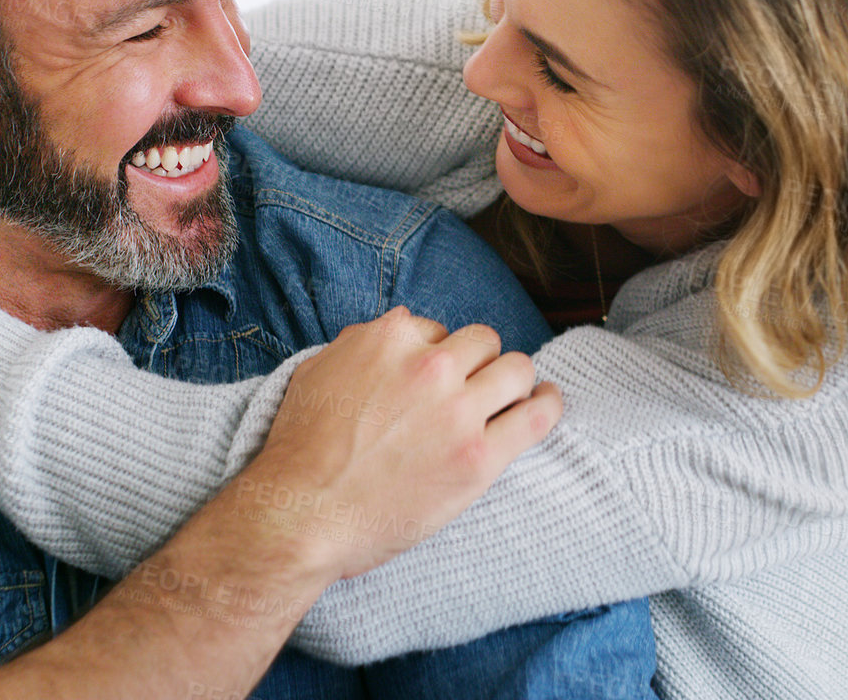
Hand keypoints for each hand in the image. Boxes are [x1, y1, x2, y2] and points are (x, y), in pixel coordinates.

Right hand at [233, 307, 562, 579]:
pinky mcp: (479, 457)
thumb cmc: (300, 450)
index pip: (437, 330)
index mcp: (390, 338)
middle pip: (483, 342)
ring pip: (517, 369)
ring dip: (514, 381)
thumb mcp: (318, 371)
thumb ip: (361, 345)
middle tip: (469, 391)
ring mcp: (458, 411)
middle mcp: (430, 366)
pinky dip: (547, 405)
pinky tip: (545, 403)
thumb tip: (397, 331)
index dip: (437, 356)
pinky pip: (536, 416)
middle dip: (478, 363)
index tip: (434, 380)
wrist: (301, 516)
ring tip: (511, 397)